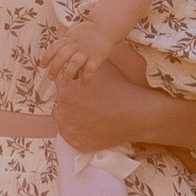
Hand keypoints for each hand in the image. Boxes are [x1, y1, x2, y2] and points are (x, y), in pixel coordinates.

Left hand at [40, 22, 115, 83]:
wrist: (104, 26)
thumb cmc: (86, 33)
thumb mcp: (72, 35)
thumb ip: (65, 46)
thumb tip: (58, 62)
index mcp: (68, 39)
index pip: (54, 48)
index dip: (47, 57)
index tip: (42, 66)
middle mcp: (75, 44)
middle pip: (62, 56)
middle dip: (54, 68)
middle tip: (51, 78)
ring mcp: (86, 50)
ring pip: (74, 62)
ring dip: (68, 73)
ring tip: (65, 81)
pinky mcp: (97, 56)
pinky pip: (90, 69)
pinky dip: (86, 78)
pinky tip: (83, 84)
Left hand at [51, 55, 195, 154]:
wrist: (138, 114)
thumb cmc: (120, 88)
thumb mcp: (100, 69)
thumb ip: (83, 63)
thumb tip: (74, 52)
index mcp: (66, 88)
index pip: (58, 84)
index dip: (67, 85)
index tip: (76, 88)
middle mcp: (62, 108)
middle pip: (58, 104)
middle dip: (69, 102)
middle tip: (87, 103)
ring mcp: (68, 128)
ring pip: (62, 121)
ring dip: (71, 117)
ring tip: (89, 115)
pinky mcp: (75, 142)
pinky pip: (70, 136)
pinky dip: (78, 132)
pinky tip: (92, 125)